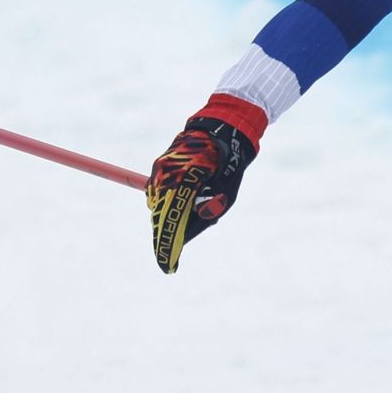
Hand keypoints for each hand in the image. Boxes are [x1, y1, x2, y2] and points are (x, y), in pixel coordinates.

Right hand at [147, 114, 257, 273]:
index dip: (169, 244)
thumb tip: (187, 236)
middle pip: (161, 215)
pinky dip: (172, 199)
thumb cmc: (232, 161)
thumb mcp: (228, 193)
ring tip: (198, 207)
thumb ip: (209, 214)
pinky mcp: (159, 164)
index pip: (171, 221)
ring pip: (159, 203)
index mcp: (185, 182)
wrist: (226, 128)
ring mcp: (160, 169)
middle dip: (171, 230)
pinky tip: (192, 195)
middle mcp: (167, 175)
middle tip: (180, 246)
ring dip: (173, 213)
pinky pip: (160, 191)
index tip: (169, 265)